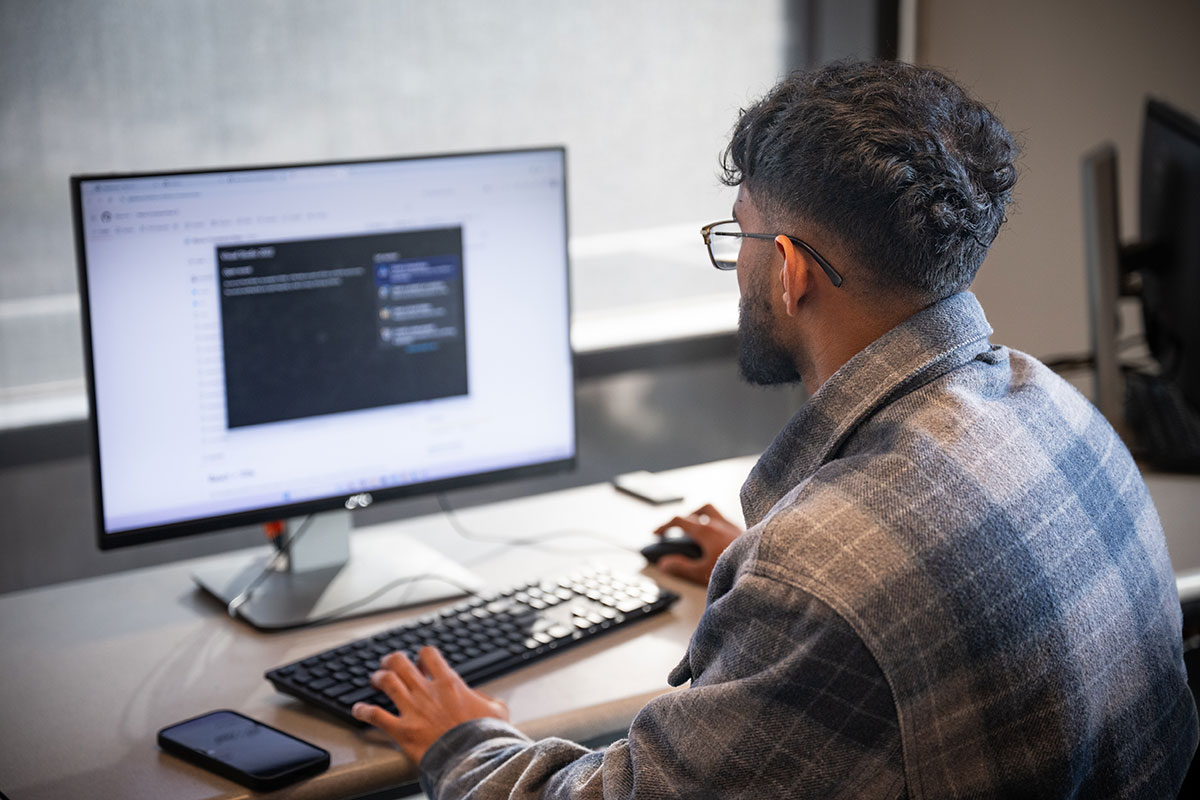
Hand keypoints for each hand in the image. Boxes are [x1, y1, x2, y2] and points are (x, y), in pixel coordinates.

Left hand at [352, 646, 508, 763]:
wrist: (473, 759)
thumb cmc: (485, 737)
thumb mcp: (497, 710)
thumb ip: (486, 698)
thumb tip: (479, 697)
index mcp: (449, 683)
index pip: (428, 654)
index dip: (421, 655)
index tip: (420, 662)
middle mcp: (427, 691)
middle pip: (400, 662)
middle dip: (391, 660)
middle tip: (388, 664)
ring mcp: (412, 709)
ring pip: (386, 681)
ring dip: (377, 678)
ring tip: (375, 680)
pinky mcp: (402, 730)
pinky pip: (375, 716)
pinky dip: (363, 711)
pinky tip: (358, 710)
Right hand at [652, 503, 742, 585]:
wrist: (768, 567)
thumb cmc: (738, 570)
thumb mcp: (702, 573)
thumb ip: (681, 567)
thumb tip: (664, 563)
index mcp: (706, 530)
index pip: (679, 520)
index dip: (664, 526)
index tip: (656, 533)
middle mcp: (720, 523)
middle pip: (696, 511)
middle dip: (683, 519)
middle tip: (675, 530)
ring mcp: (734, 526)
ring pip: (713, 512)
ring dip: (702, 516)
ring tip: (696, 527)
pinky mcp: (745, 531)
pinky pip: (727, 521)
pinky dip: (718, 525)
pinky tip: (720, 537)